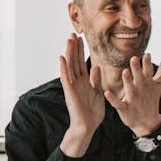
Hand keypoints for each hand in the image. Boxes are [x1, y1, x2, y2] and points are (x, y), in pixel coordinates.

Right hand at [58, 33, 105, 156]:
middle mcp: (77, 81)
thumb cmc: (92, 112)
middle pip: (74, 61)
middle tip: (73, 34)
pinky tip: (62, 59)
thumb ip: (96, 80)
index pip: (81, 62)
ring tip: (68, 41)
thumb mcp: (98, 92)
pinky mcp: (70, 92)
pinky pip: (66, 78)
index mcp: (84, 81)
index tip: (81, 38)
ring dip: (69, 53)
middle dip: (74, 48)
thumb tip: (96, 67)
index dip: (81, 50)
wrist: (88, 126)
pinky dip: (63, 68)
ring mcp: (73, 86)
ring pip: (70, 66)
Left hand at [107, 52, 160, 135]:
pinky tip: (107, 93)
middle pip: (139, 77)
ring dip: (127, 80)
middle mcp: (141, 89)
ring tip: (125, 71)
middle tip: (134, 58)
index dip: (147, 63)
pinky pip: (118, 103)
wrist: (148, 122)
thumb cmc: (151, 99)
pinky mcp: (125, 107)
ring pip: (130, 88)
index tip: (147, 54)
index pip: (148, 71)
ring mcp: (133, 99)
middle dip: (137, 69)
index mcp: (147, 83)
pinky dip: (112, 99)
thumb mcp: (158, 84)